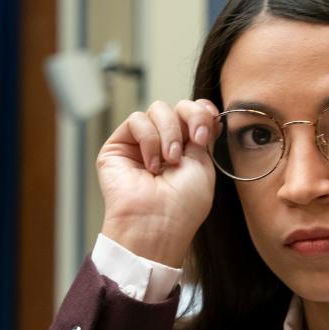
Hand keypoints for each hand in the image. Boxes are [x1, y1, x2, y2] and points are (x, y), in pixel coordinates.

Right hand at [97, 99, 220, 266]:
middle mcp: (163, 143)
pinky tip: (151, 165)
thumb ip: (203, 133)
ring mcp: (140, 144)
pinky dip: (149, 139)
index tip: (210, 121)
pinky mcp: (118, 146)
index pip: (192, 113)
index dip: (201, 111)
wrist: (158, 223)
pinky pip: (136, 120)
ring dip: (169, 132)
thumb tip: (206, 110)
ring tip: (170, 160)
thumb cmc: (183, 204)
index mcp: (186, 149)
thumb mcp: (204, 164)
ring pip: (157, 109)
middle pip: (177, 106)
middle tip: (196, 140)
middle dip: (190, 118)